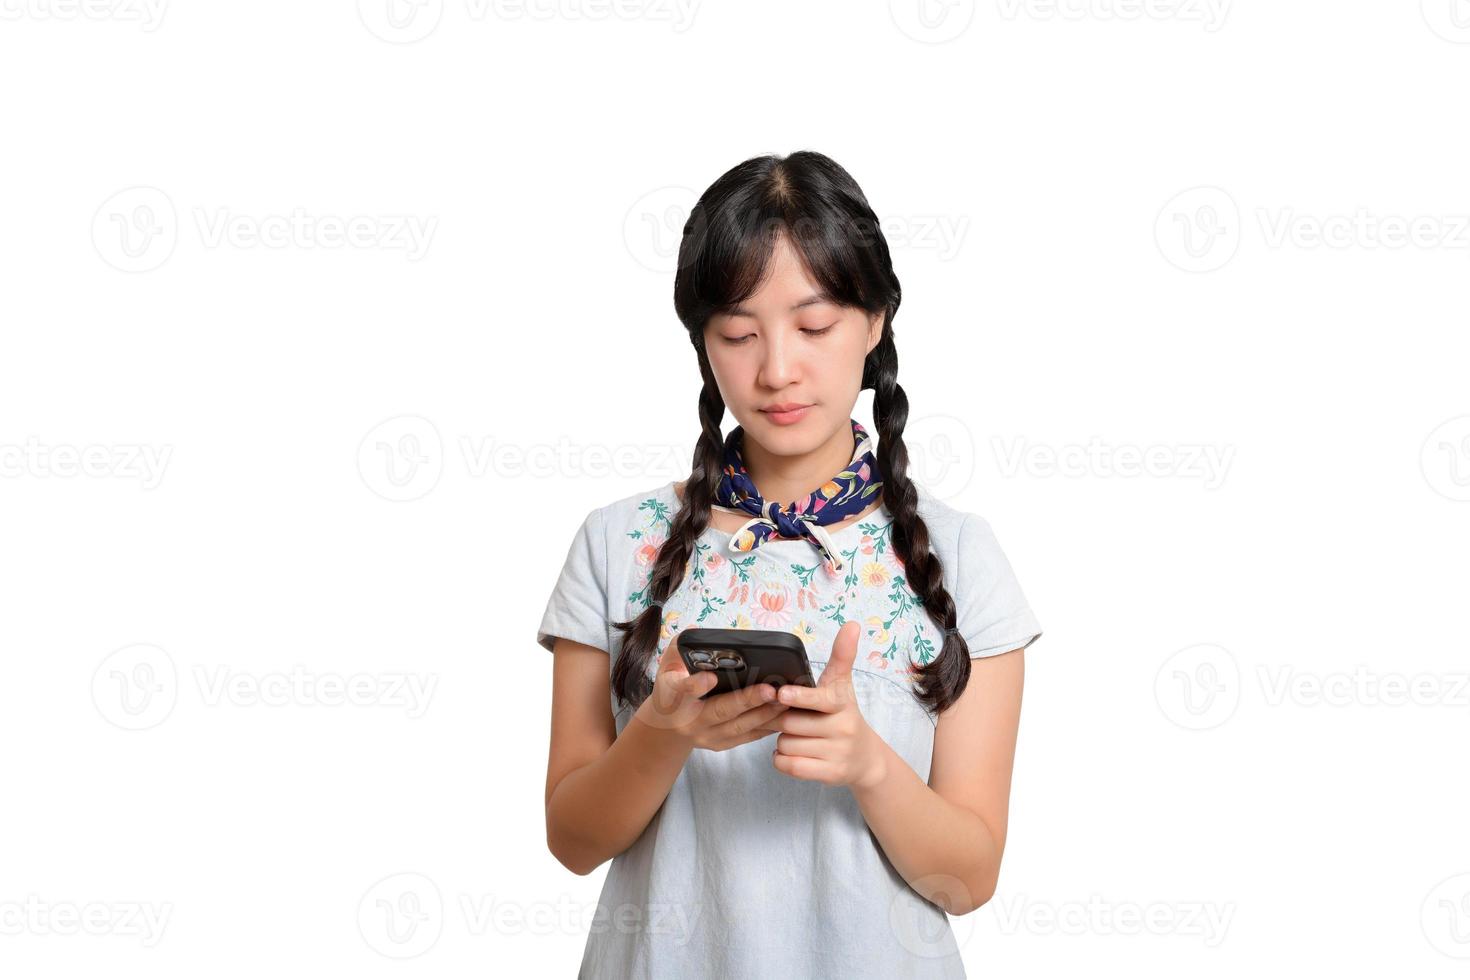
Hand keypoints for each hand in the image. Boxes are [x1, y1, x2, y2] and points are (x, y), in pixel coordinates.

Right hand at [634, 634, 791, 750]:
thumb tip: (698, 633)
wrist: (666, 729)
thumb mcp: (666, 667)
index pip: (684, 690)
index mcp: (674, 697)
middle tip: (771, 690)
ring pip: (739, 727)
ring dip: (765, 714)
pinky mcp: (722, 744)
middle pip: (721, 711)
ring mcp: (707, 736)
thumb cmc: (671, 691)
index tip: (711, 677)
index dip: (696, 685)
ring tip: (785, 699)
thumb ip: (679, 649)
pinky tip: (783, 714)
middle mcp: (690, 720)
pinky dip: (767, 726)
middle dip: (748, 701)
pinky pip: (748, 737)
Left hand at [767, 620, 886, 788]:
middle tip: (794, 720)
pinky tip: (791, 753)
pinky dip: (782, 760)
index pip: (819, 698)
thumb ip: (842, 656)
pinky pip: (790, 765)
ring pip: (786, 744)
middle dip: (783, 721)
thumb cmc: (844, 716)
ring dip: (783, 741)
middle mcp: (842, 727)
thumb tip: (852, 624)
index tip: (783, 693)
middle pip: (790, 722)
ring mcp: (837, 753)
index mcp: (841, 703)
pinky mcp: (830, 774)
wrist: (866, 758)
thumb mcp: (843, 686)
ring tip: (798, 737)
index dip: (799, 696)